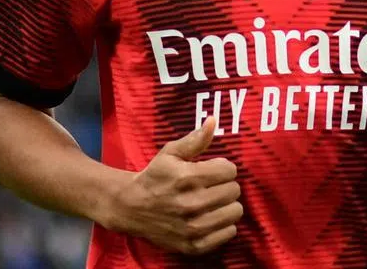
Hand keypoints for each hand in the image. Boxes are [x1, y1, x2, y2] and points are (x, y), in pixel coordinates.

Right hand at [109, 117, 242, 255]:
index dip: (223, 167)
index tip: (213, 170)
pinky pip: (228, 233)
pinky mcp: (194, 245)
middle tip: (212, 186)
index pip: (230, 170)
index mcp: (187, 178)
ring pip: (234, 212)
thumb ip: (195, 139)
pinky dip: (224, 225)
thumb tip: (213, 120)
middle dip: (225, 185)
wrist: (131, 207)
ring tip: (214, 201)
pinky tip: (211, 217)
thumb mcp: (170, 153)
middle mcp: (192, 204)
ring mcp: (193, 227)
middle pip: (234, 190)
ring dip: (227, 205)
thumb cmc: (154, 176)